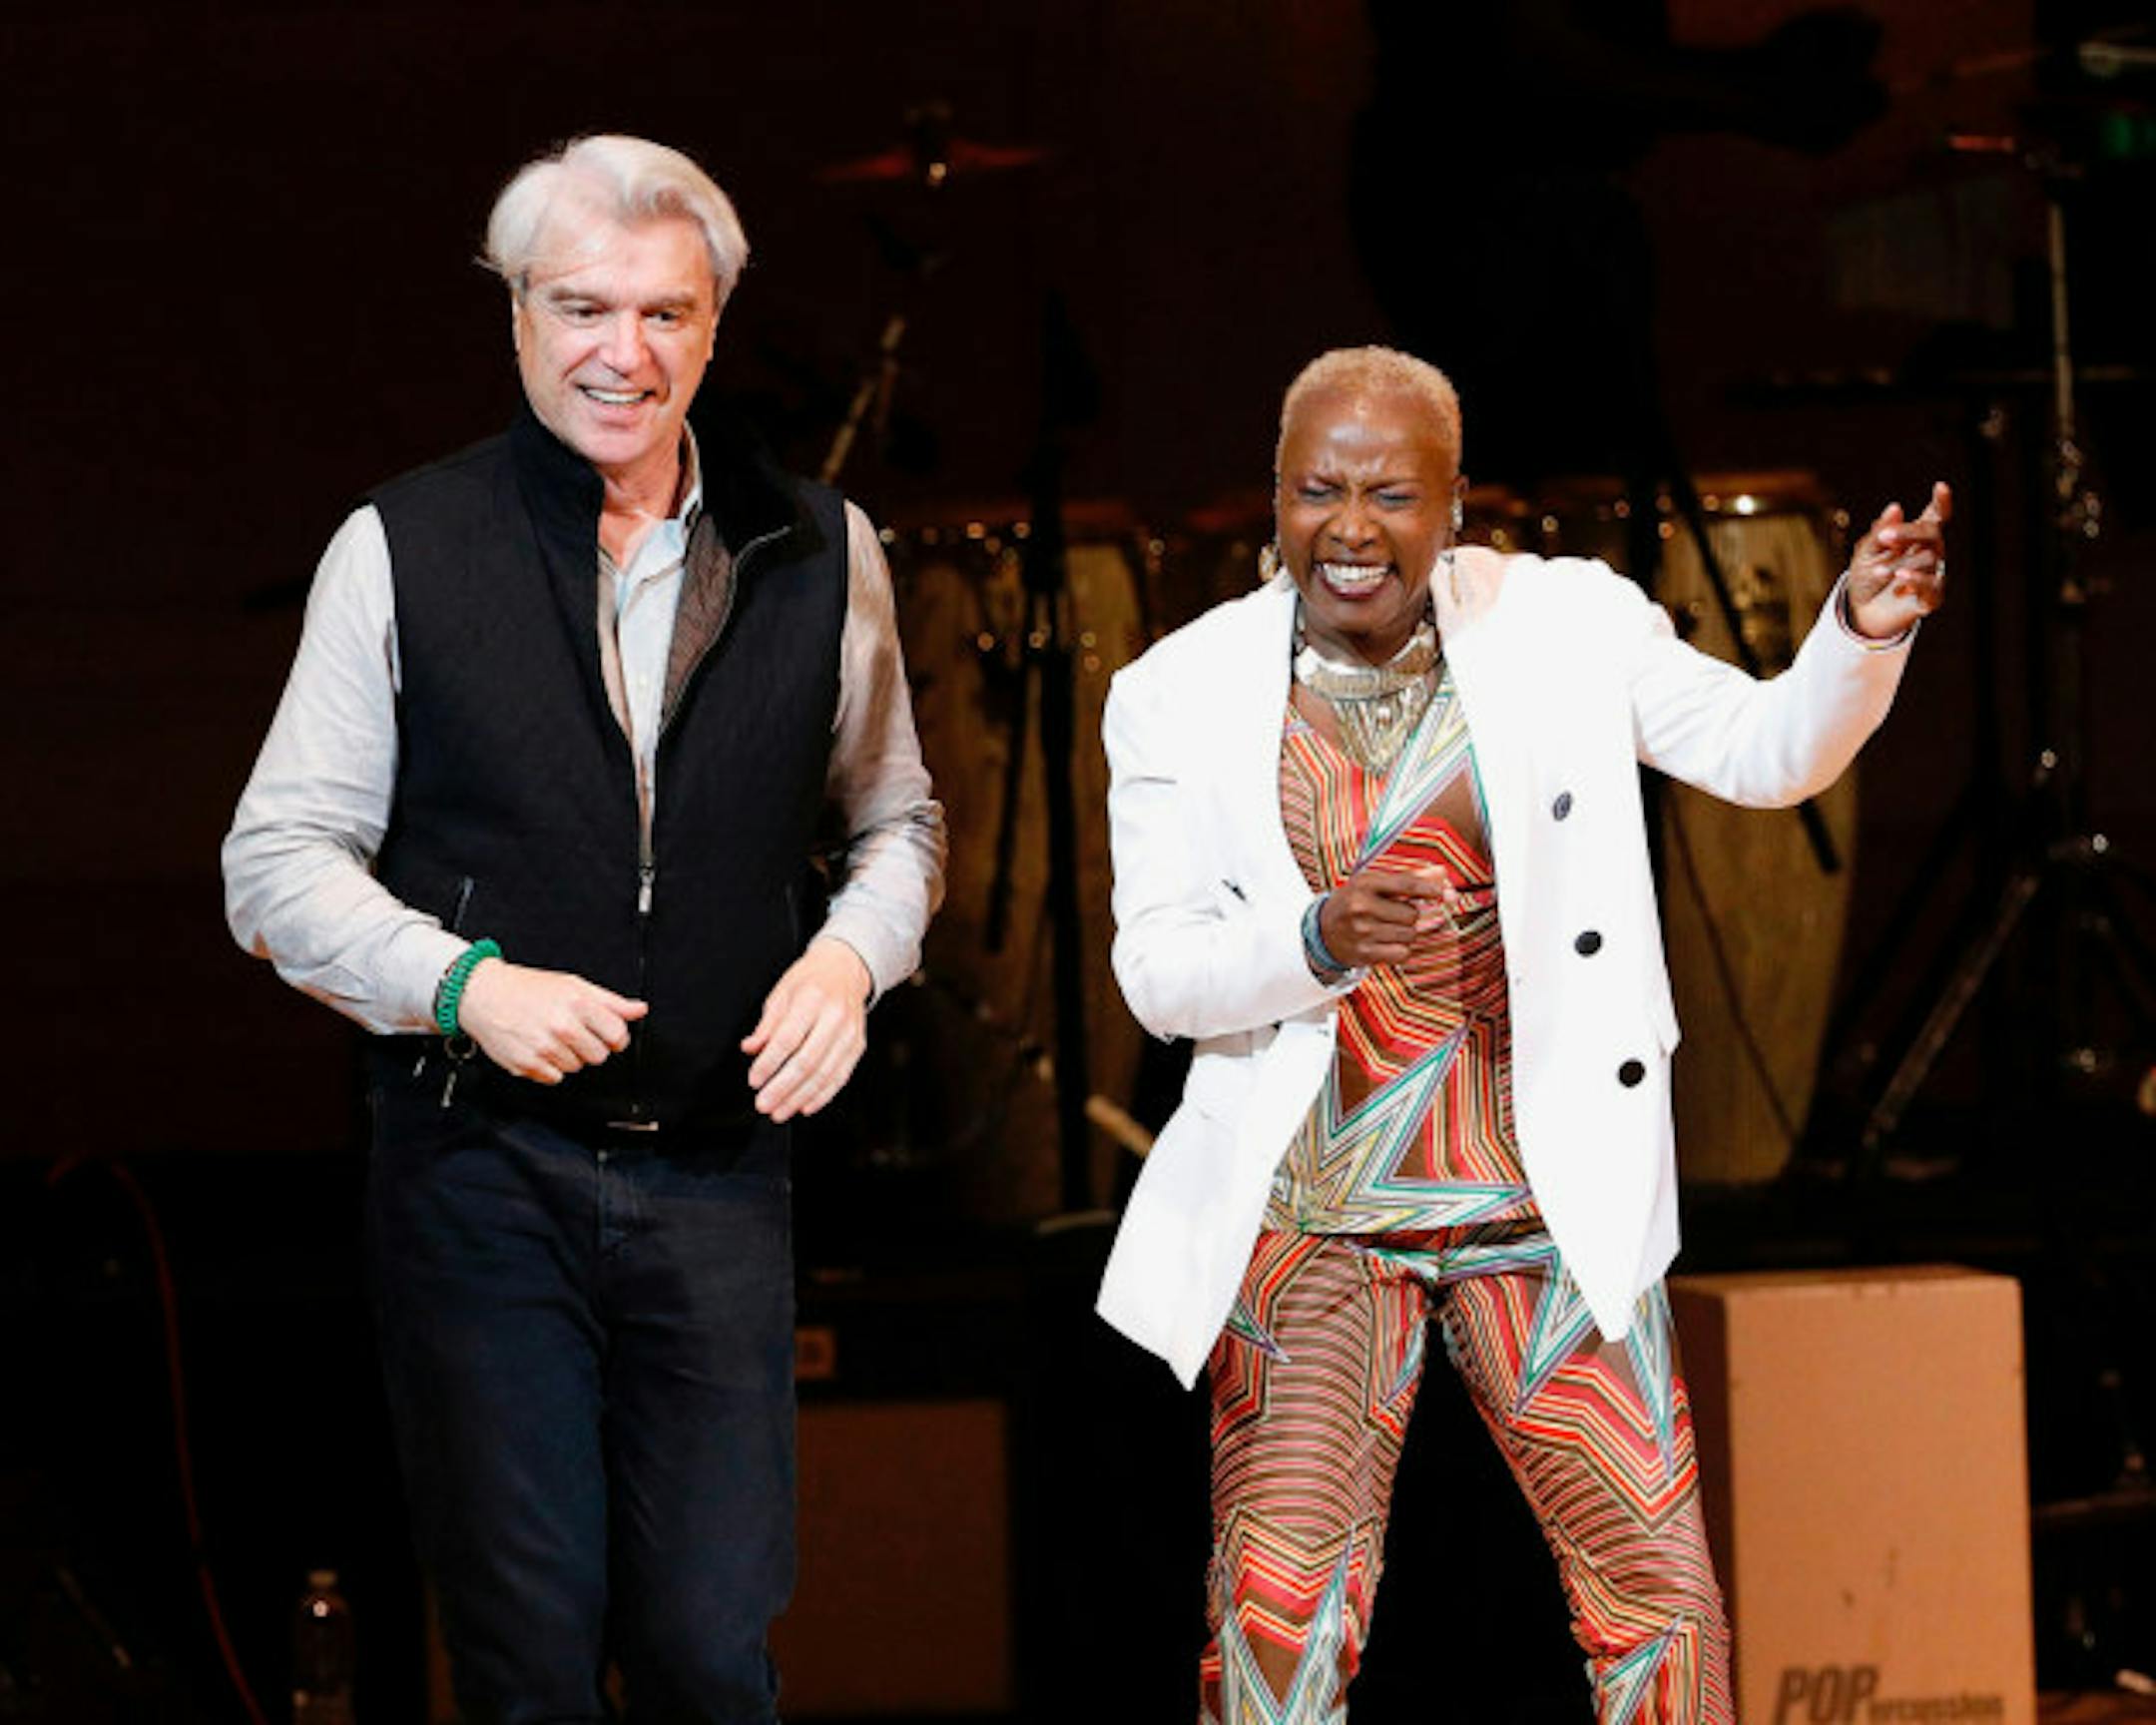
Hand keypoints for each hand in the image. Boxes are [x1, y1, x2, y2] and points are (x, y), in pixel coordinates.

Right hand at [457, 959, 646, 1084]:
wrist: (484, 995)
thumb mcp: (574, 985)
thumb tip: (639, 1010)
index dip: (615, 1037)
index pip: (618, 1036)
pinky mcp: (527, 1065)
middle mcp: (562, 1027)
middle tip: (573, 1032)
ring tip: (551, 1036)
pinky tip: (538, 1047)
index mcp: (577, 1004)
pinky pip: (554, 1077)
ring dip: (568, 1055)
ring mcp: (544, 1048)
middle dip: (590, 1046)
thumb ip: (610, 1002)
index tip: (606, 1033)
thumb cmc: (527, 988)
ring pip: (576, 1068)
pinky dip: (549, 1066)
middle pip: (599, 1057)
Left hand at [742, 939, 872, 1121]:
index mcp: (812, 1000)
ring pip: (824, 1074)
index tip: (754, 1079)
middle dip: (782, 1088)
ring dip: (799, 1097)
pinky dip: (822, 1095)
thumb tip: (750, 1049)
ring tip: (780, 1111)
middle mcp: (834, 1017)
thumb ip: (767, 1025)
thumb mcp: (782, 993)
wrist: (846, 969)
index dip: (769, 1063)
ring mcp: (849, 1034)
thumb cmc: (811, 980)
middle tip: (763, 1103)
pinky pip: (840, 1077)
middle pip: (807, 1061)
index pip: (788, 1039)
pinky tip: (805, 1106)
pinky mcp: (857, 1046)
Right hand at [1318, 864, 1459, 969]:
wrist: (1322, 930)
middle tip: (1393, 914)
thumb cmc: (1356, 901)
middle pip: (1412, 914)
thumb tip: (1442, 874)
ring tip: (1387, 928)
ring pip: (1410, 935)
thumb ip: (1410, 878)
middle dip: (1410, 915)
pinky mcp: (1364, 953)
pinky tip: (1385, 943)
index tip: (1442, 893)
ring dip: (1406, 933)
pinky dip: (1400, 950)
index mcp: (1365, 883)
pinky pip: (1403, 953)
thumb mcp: (1375, 883)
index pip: (1407, 885)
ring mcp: (1362, 931)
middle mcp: (1361, 906)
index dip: (1429, 889)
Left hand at [1847, 482, 1950, 639]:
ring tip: (1877, 572)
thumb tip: (1895, 508)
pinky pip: (1932, 587)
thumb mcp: (1866, 552)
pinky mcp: (1929, 599)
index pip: (1934, 517)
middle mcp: (1929, 553)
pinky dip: (1916, 581)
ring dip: (1898, 563)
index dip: (1941, 503)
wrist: (1860, 612)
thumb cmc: (1866, 576)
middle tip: (1885, 538)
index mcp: (1915, 539)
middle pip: (1931, 533)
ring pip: (1927, 560)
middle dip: (1909, 532)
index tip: (1941, 487)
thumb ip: (1880, 532)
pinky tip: (1901, 579)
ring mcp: (1932, 575)